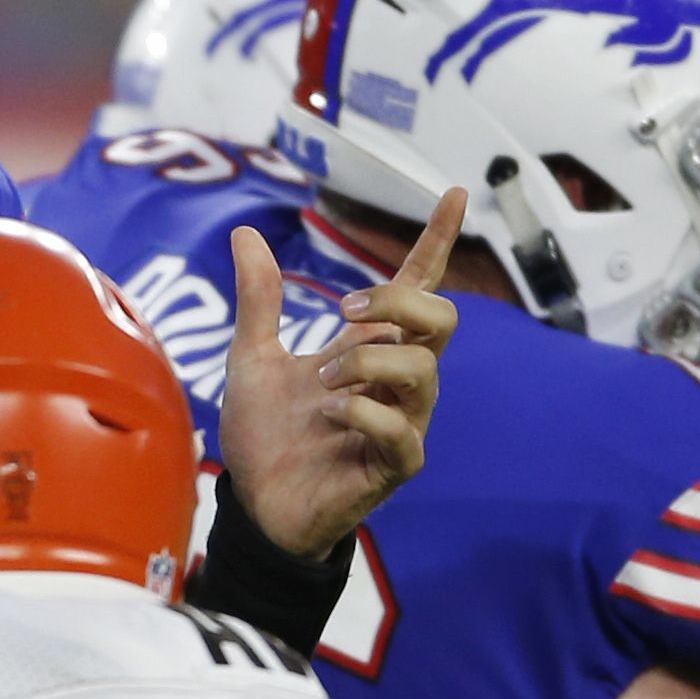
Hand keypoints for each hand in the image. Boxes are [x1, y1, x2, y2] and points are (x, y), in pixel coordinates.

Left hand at [217, 188, 464, 559]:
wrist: (254, 504)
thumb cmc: (265, 437)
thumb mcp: (252, 358)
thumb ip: (259, 300)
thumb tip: (245, 233)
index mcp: (371, 348)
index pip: (417, 287)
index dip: (436, 242)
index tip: (454, 194)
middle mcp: (397, 382)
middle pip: (443, 319)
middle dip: (399, 303)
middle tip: (344, 311)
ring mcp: (402, 423)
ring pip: (424, 371)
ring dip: (366, 364)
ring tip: (322, 385)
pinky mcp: (395, 465)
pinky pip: (401, 430)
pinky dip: (362, 413)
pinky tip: (330, 418)